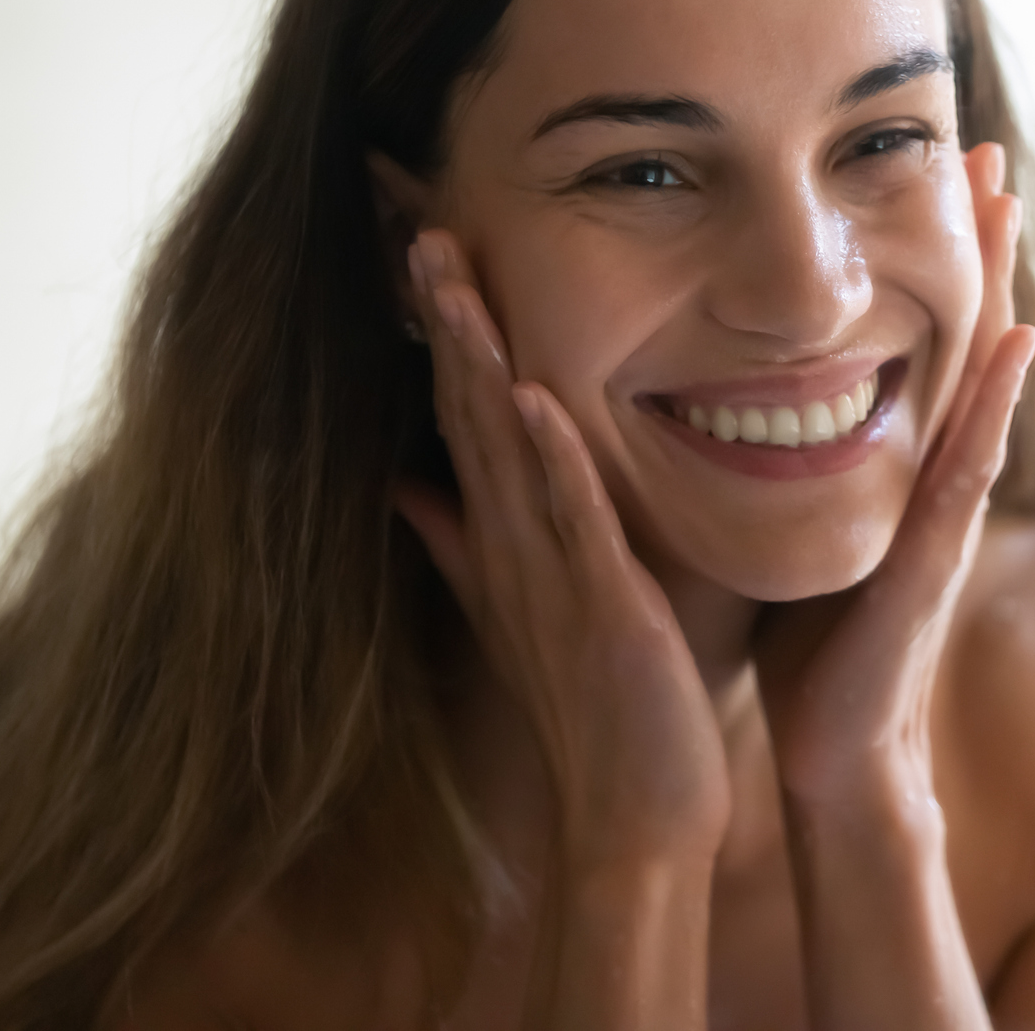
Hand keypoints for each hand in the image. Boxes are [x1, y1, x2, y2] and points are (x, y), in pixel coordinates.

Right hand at [394, 230, 730, 865]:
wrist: (633, 808)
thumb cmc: (595, 703)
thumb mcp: (520, 606)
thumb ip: (463, 540)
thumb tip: (401, 483)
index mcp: (504, 536)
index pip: (465, 414)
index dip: (444, 332)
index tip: (426, 249)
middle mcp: (512, 544)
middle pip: (469, 412)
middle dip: (445, 320)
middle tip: (420, 227)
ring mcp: (548, 572)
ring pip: (504, 448)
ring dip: (480, 361)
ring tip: (452, 277)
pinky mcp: (598, 605)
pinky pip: (571, 519)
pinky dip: (552, 457)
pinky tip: (537, 393)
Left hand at [751, 142, 1034, 809]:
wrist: (826, 752)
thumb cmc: (806, 645)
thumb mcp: (784, 528)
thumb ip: (771, 466)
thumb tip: (713, 397)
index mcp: (885, 461)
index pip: (908, 339)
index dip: (920, 257)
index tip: (920, 167)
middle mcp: (924, 471)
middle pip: (955, 336)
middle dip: (970, 244)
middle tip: (984, 146)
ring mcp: (938, 511)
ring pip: (974, 379)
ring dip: (995, 290)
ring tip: (1005, 205)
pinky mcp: (931, 560)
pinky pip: (969, 471)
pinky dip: (997, 406)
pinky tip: (1018, 343)